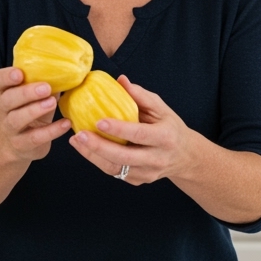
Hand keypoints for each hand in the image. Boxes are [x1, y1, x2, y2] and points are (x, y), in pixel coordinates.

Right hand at [0, 67, 71, 162]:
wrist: (17, 144)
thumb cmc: (29, 112)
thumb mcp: (34, 97)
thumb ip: (44, 83)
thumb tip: (68, 70)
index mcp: (5, 92)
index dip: (6, 76)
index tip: (20, 73)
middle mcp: (3, 110)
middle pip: (7, 99)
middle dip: (25, 93)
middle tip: (46, 88)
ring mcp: (10, 129)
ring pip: (16, 119)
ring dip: (35, 110)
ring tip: (53, 103)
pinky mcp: (22, 144)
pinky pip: (35, 138)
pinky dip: (52, 131)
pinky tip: (66, 123)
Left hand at [67, 75, 200, 184]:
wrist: (185, 156)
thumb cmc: (170, 127)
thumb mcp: (161, 108)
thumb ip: (141, 95)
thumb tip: (120, 80)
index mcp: (165, 137)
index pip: (139, 134)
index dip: (119, 129)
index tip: (99, 121)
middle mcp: (157, 158)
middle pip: (124, 157)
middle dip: (99, 147)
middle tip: (79, 135)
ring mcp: (147, 173)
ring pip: (116, 168)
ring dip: (93, 155)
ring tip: (76, 141)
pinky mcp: (138, 180)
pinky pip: (114, 172)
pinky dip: (98, 161)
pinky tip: (86, 149)